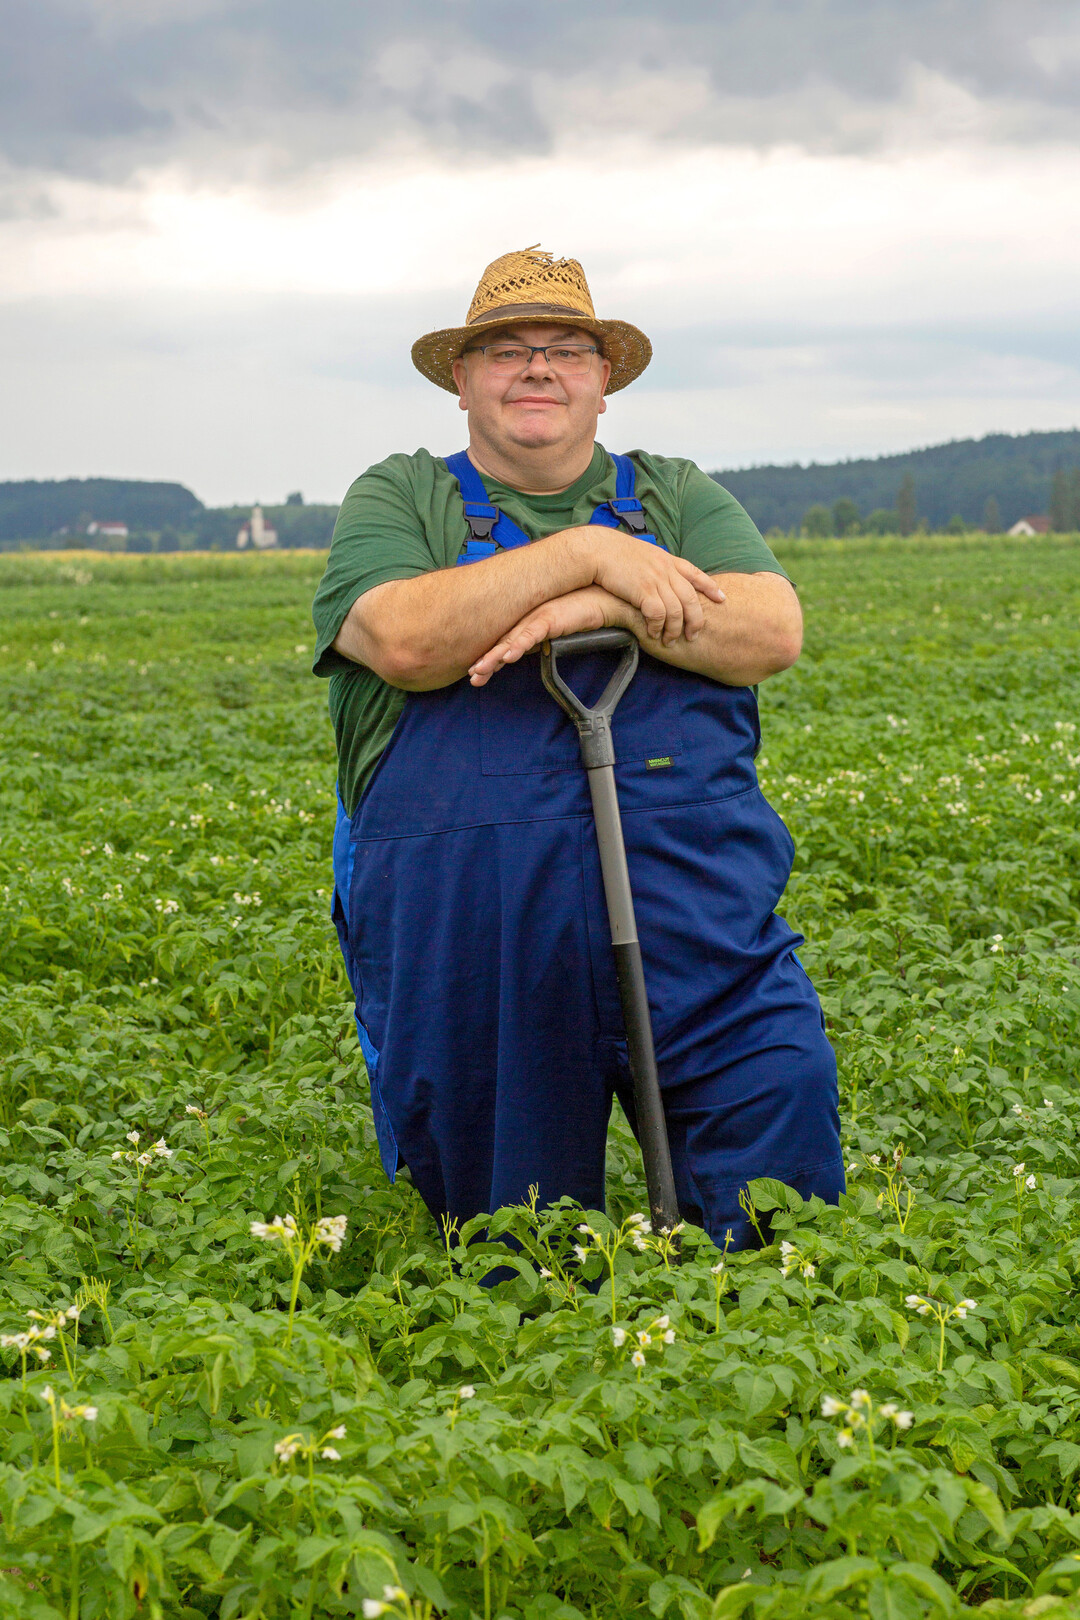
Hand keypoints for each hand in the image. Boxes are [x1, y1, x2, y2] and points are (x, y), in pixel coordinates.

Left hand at [468, 586, 626, 685]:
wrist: (604, 600)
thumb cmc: (583, 614)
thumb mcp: (559, 634)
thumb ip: (544, 644)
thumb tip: (536, 656)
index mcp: (529, 625)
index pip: (504, 644)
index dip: (489, 659)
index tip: (475, 675)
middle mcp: (529, 620)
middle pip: (502, 644)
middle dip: (486, 662)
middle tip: (473, 678)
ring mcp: (537, 618)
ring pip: (511, 641)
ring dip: (495, 657)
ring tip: (480, 670)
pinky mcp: (550, 617)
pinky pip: (532, 634)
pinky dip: (519, 645)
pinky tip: (508, 657)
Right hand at [566, 527, 724, 643]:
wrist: (597, 550)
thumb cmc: (615, 554)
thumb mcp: (644, 555)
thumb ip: (657, 566)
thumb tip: (662, 577)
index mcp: (668, 560)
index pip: (696, 574)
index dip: (711, 588)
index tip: (722, 599)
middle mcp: (666, 569)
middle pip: (691, 599)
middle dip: (695, 620)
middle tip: (693, 635)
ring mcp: (656, 580)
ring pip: (676, 611)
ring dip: (674, 629)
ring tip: (670, 640)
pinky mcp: (643, 590)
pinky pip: (658, 615)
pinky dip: (656, 627)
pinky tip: (652, 634)